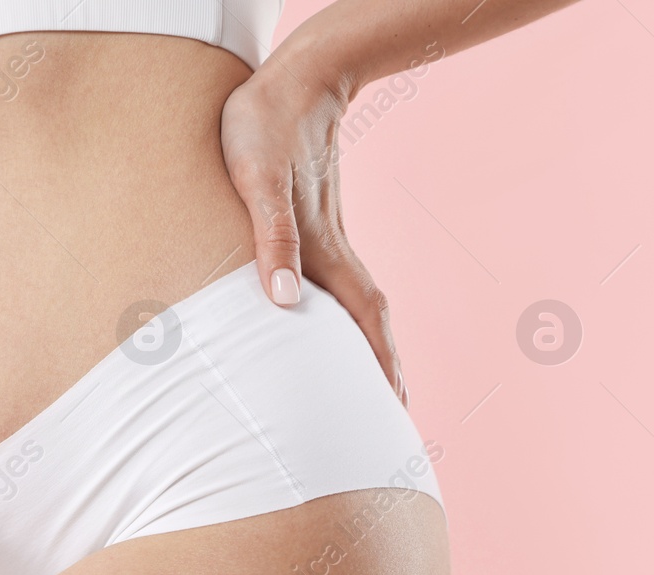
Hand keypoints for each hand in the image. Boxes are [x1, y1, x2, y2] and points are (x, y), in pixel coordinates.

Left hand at [221, 61, 406, 405]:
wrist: (295, 76)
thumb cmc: (267, 124)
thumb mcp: (259, 180)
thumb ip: (272, 238)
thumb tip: (285, 303)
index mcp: (324, 251)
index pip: (363, 323)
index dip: (378, 368)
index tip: (394, 410)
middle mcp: (332, 252)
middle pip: (367, 324)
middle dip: (381, 372)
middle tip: (391, 419)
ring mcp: (326, 239)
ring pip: (352, 306)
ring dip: (363, 346)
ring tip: (367, 386)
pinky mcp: (313, 224)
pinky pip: (333, 285)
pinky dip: (339, 317)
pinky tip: (322, 327)